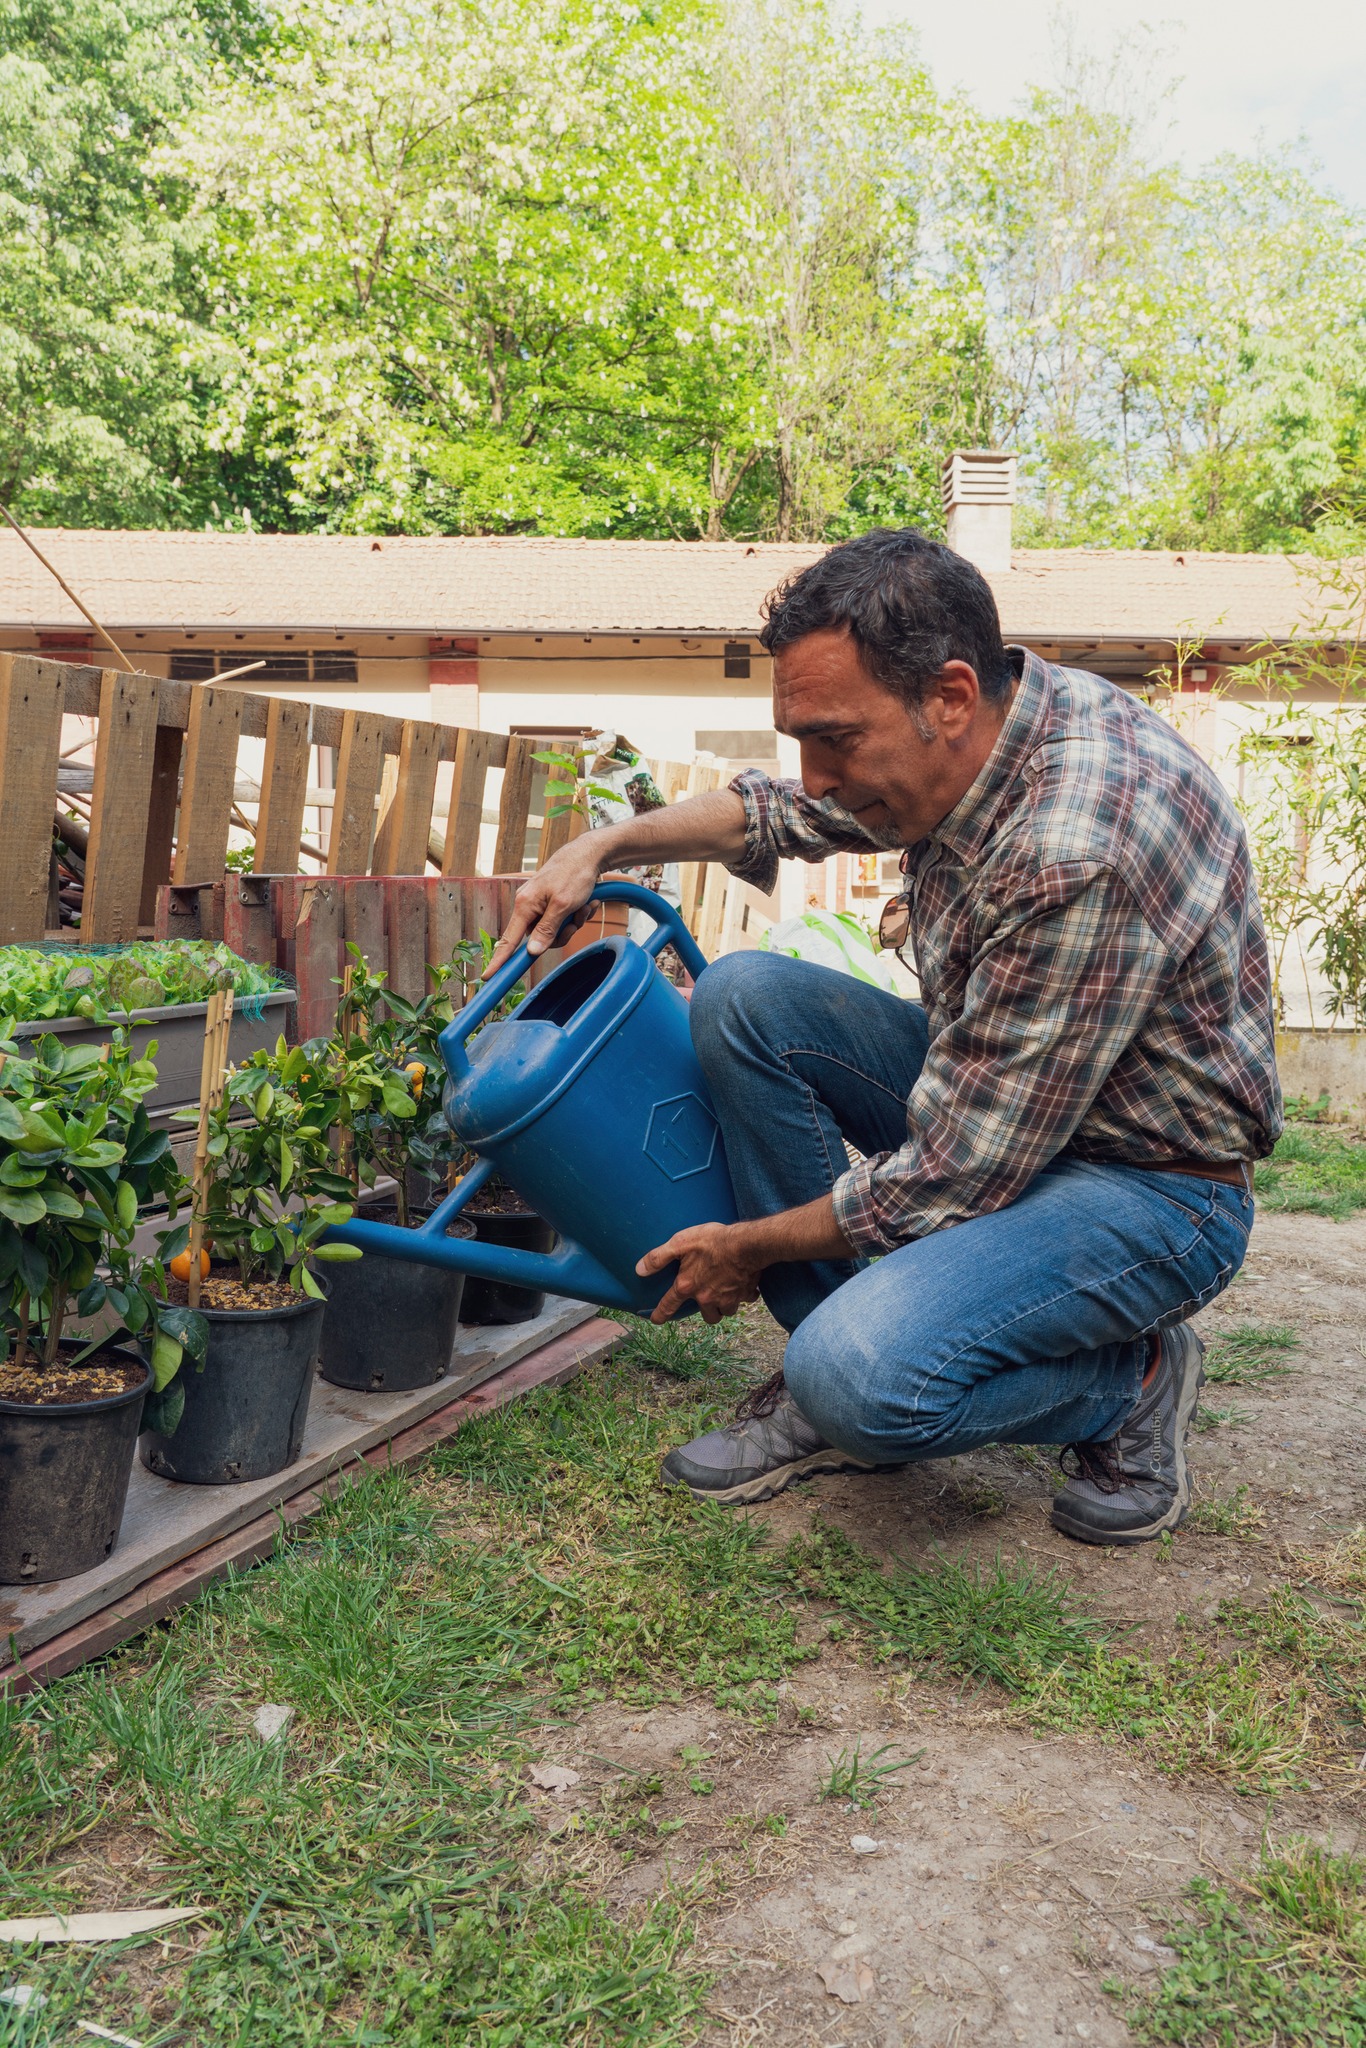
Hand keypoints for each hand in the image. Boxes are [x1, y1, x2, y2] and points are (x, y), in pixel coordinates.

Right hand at [484, 837, 603, 975]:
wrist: (588, 854)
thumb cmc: (574, 873)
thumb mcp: (563, 904)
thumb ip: (547, 929)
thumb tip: (531, 952)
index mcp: (525, 905)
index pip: (509, 940)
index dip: (499, 960)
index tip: (488, 977)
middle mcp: (529, 906)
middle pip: (540, 939)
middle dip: (562, 933)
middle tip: (576, 918)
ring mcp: (541, 905)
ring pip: (555, 932)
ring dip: (574, 922)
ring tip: (584, 905)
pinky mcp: (553, 904)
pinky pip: (563, 921)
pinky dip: (577, 915)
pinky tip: (587, 902)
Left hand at [636, 1221, 764, 1323]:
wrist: (746, 1244)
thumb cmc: (712, 1241)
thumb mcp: (679, 1243)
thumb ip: (658, 1257)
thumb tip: (639, 1270)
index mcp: (688, 1286)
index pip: (669, 1305)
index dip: (660, 1314)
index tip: (656, 1320)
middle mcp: (707, 1297)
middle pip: (707, 1317)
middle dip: (706, 1312)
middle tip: (706, 1302)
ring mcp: (728, 1298)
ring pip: (726, 1311)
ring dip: (725, 1306)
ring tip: (725, 1294)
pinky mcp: (745, 1293)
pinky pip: (745, 1300)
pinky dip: (744, 1295)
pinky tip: (744, 1285)